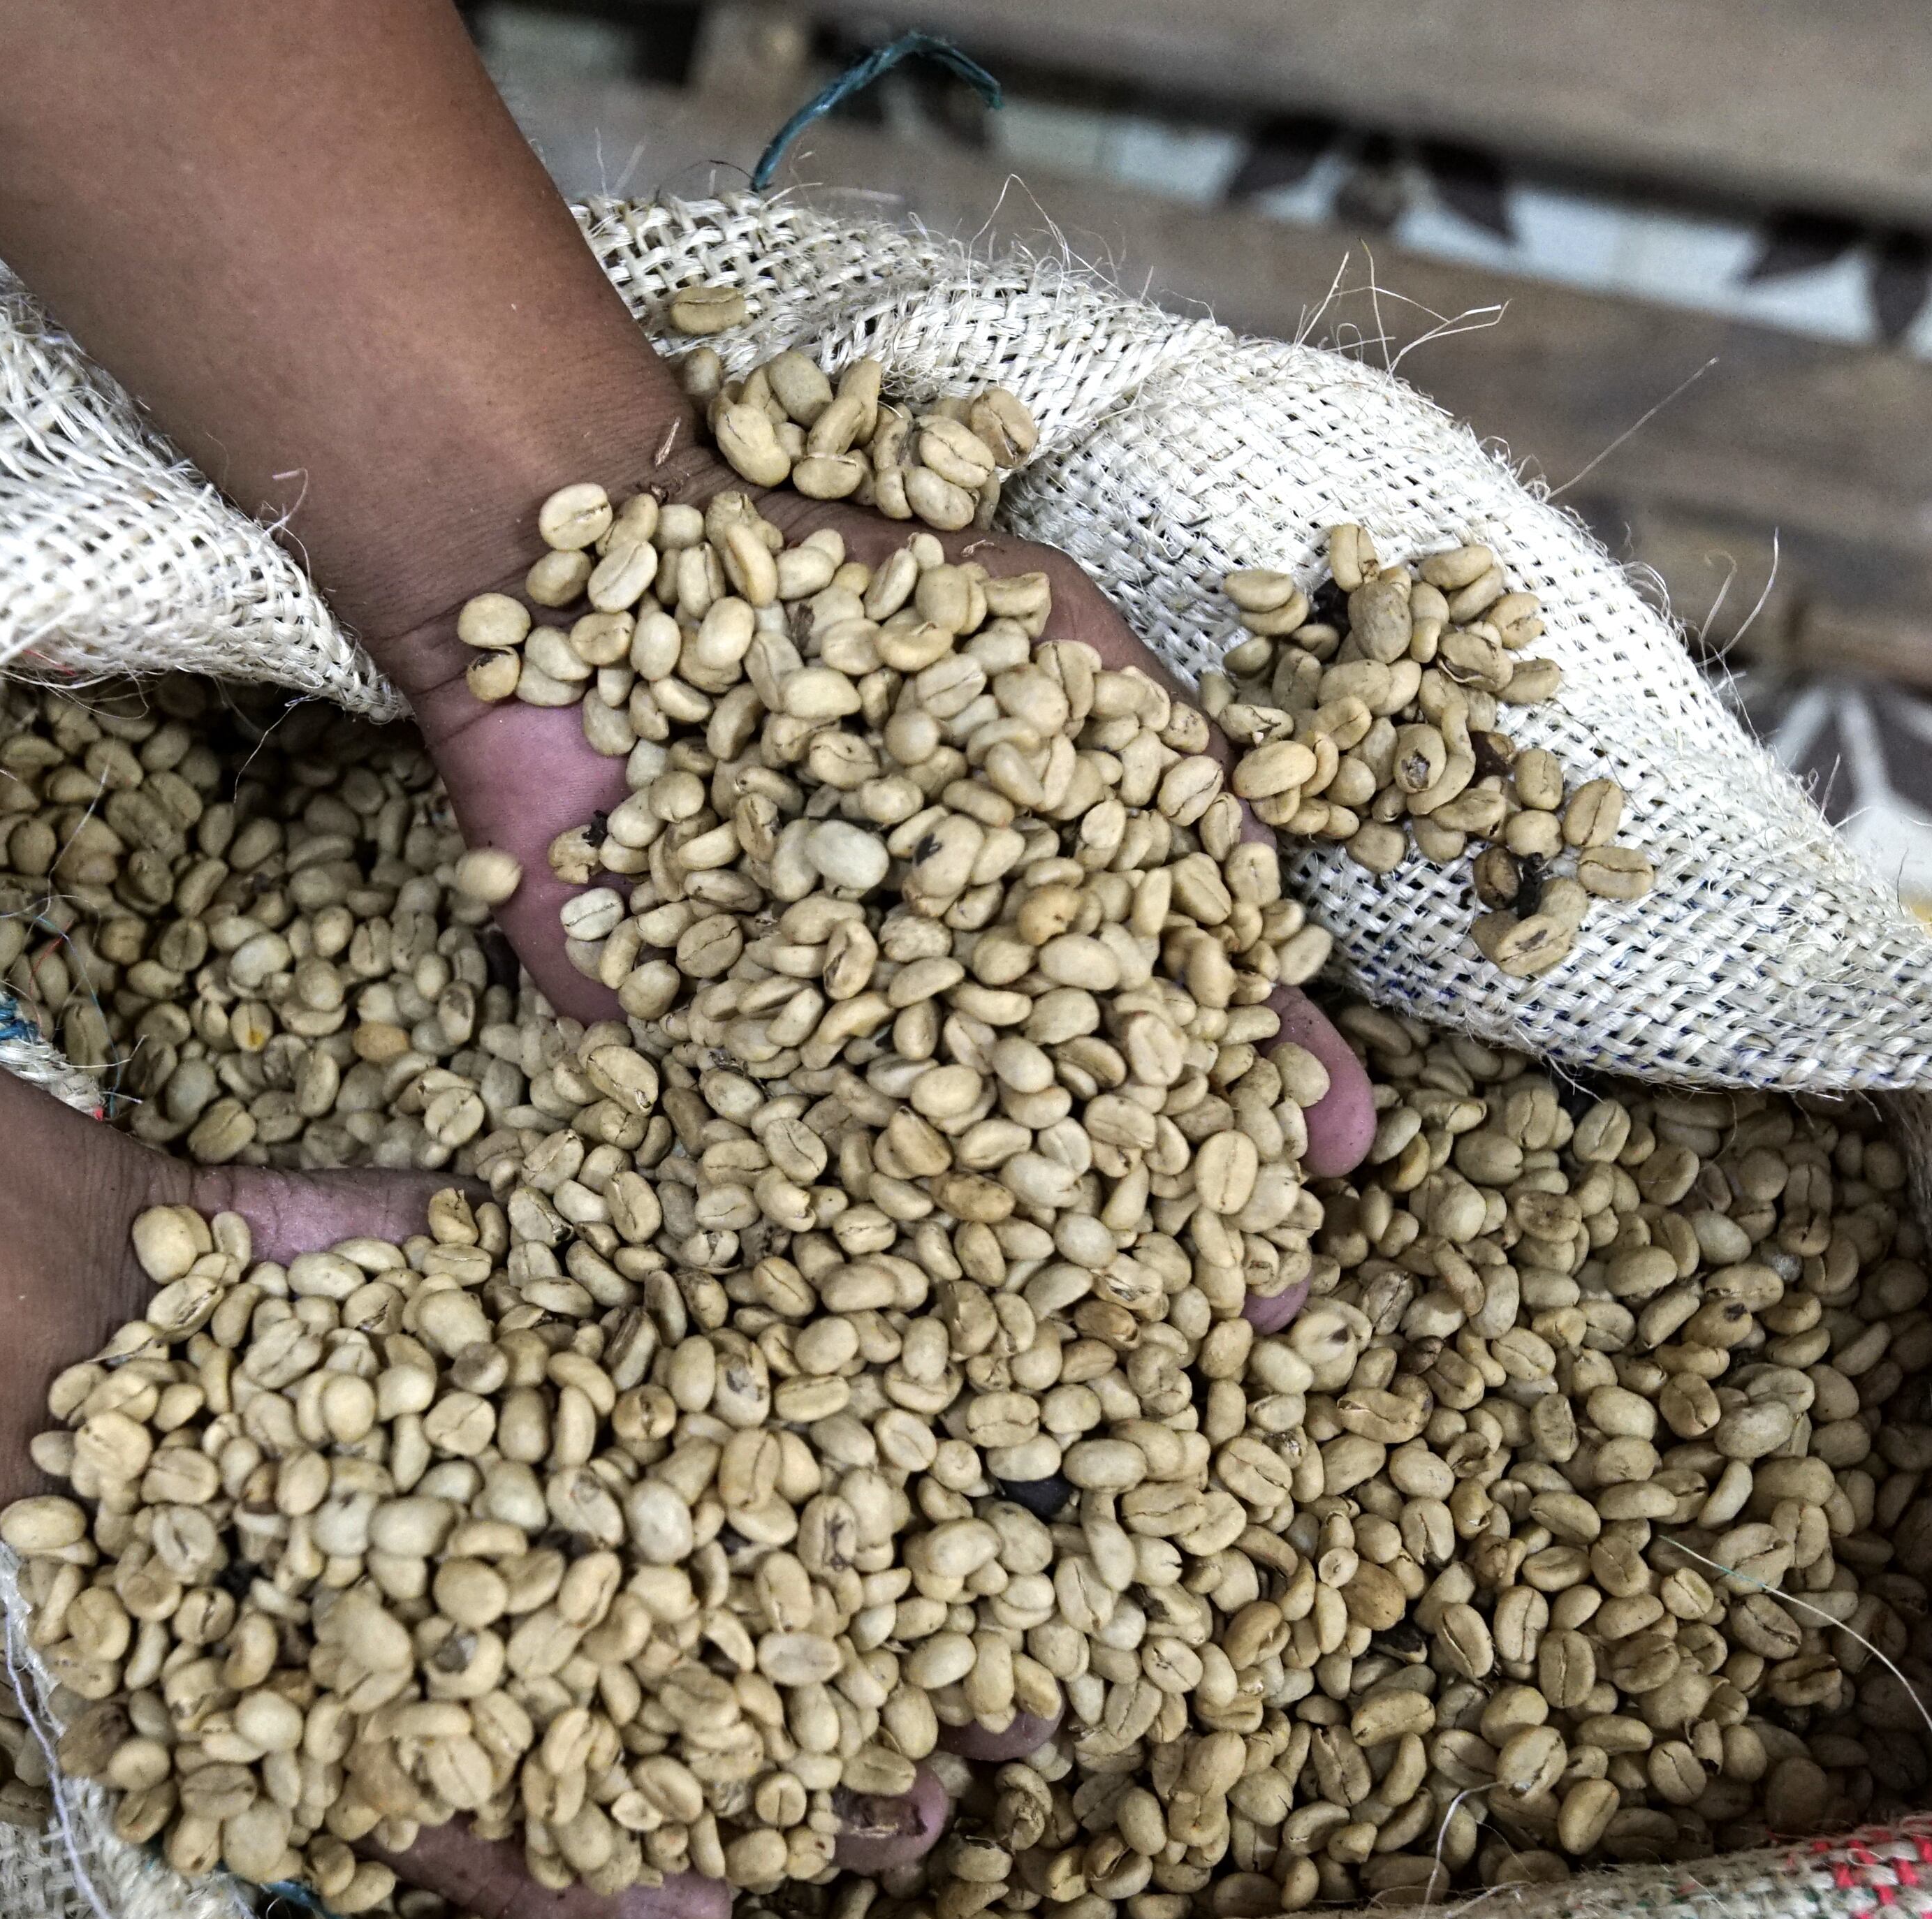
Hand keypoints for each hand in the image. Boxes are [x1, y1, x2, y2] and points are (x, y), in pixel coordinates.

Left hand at [386, 459, 1376, 1326]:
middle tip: (1266, 1299)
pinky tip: (910, 1311)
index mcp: (1031, 890)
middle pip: (1073, 1112)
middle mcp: (934, 974)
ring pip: (941, 1164)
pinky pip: (759, 1158)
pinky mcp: (680, 1048)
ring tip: (1128, 1337)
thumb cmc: (843, 579)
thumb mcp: (1042, 628)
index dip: (1256, 1080)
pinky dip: (824, 1231)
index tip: (1341, 1147)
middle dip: (1169, 1208)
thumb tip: (1270, 886)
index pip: (1168, 1003)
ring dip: (1032, 1258)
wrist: (590, 568)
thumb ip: (1152, 744)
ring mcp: (816, 1024)